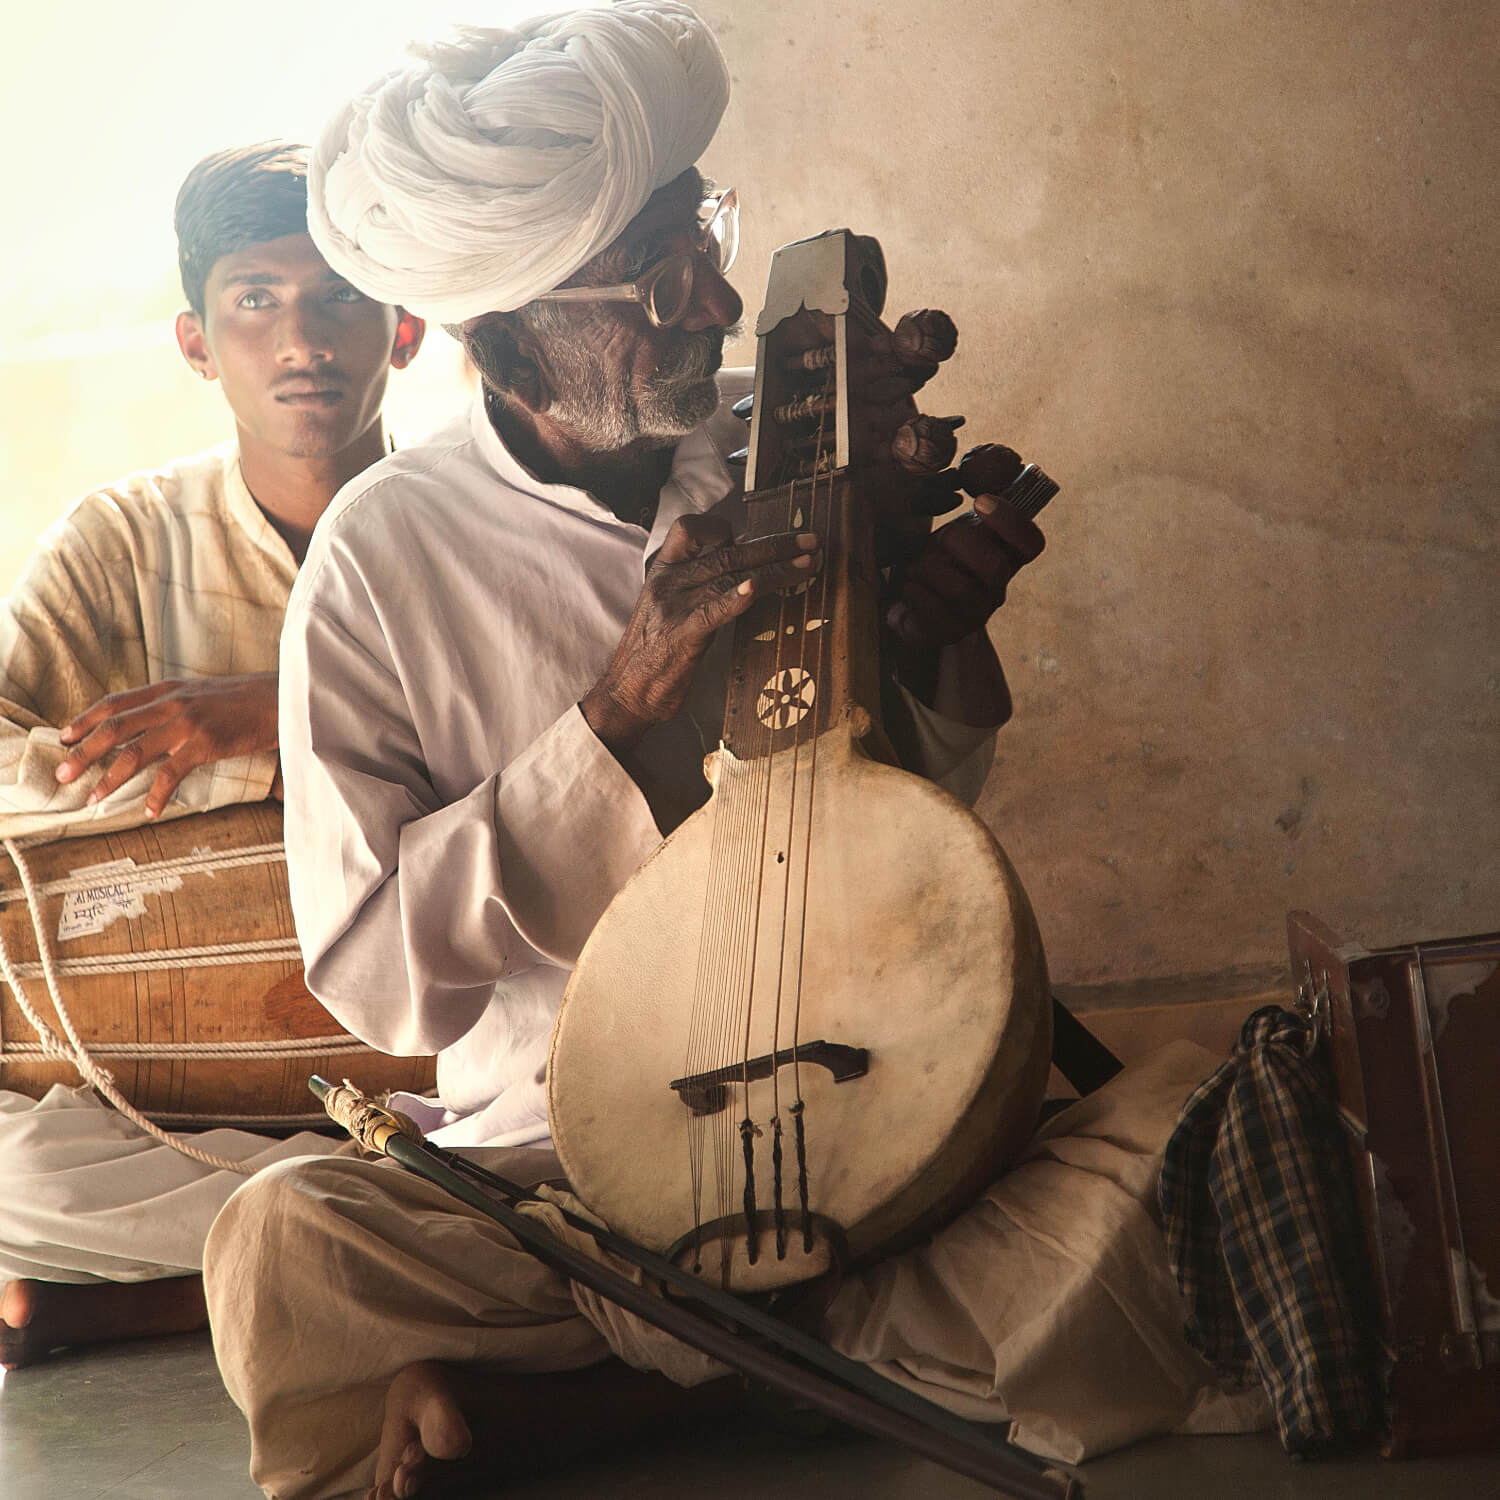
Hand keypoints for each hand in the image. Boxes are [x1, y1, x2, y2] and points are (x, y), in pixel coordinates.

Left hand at [56, 673, 279, 816]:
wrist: (284, 699)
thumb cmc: (247, 701)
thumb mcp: (204, 693)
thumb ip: (177, 704)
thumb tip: (153, 725)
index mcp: (168, 689)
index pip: (115, 703)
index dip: (86, 720)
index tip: (64, 738)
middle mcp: (172, 702)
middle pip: (114, 728)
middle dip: (83, 753)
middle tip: (62, 775)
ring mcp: (188, 722)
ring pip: (134, 752)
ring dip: (108, 778)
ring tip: (92, 798)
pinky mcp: (206, 743)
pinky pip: (171, 773)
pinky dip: (157, 795)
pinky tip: (149, 811)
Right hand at [581, 513, 820, 751]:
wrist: (627, 694)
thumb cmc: (655, 653)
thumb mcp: (671, 608)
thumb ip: (700, 586)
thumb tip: (742, 570)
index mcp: (663, 571)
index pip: (689, 528)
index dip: (721, 527)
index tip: (751, 537)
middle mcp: (668, 582)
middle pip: (726, 552)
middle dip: (773, 545)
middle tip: (810, 541)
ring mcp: (675, 607)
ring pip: (730, 576)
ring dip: (775, 569)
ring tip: (809, 564)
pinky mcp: (683, 635)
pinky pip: (714, 609)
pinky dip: (739, 596)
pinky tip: (758, 588)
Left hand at [886, 444, 1045, 649]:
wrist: (909, 602)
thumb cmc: (936, 556)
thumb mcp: (952, 522)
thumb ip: (967, 494)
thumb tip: (975, 460)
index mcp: (1004, 557)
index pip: (1031, 543)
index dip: (1012, 521)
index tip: (979, 499)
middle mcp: (997, 589)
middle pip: (993, 567)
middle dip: (958, 544)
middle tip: (937, 539)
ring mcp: (974, 615)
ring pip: (959, 590)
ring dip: (928, 568)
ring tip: (915, 565)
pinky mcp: (946, 633)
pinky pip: (931, 612)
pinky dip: (911, 591)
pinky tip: (906, 586)